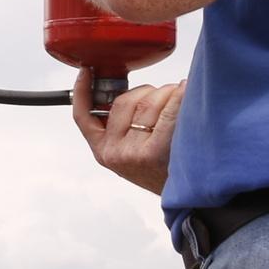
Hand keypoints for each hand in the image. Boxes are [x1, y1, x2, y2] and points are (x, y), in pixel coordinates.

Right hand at [73, 81, 182, 195]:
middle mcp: (114, 152)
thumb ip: (121, 126)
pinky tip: (186, 91)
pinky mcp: (155, 152)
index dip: (82, 91)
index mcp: (103, 150)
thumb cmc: (161, 170)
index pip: (84, 116)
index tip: (86, 71)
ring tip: (180, 104)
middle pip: (126, 100)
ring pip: (149, 102)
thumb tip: (130, 93)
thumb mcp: (129, 153)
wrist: (186, 196)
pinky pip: (168, 111)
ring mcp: (133, 153)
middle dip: (149, 91)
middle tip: (165, 98)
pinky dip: (180, 96)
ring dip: (169, 94)